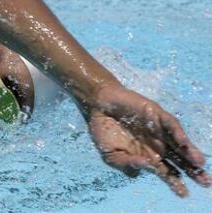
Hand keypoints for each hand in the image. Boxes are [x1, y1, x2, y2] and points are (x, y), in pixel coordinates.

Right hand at [87, 85, 210, 196]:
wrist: (98, 106)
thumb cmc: (103, 131)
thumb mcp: (110, 155)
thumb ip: (126, 164)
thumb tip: (146, 168)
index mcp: (146, 156)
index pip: (165, 171)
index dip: (175, 181)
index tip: (183, 193)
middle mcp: (156, 144)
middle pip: (178, 159)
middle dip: (192, 170)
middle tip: (205, 181)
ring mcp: (158, 129)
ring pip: (178, 143)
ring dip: (189, 152)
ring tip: (199, 163)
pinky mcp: (156, 114)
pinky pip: (170, 124)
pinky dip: (177, 132)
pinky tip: (182, 141)